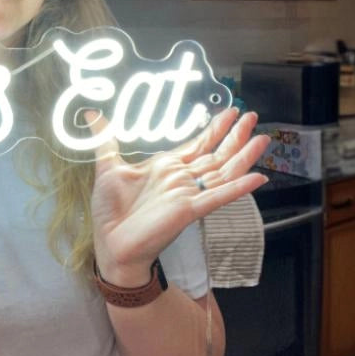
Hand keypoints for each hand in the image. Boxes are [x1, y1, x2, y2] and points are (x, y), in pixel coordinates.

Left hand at [89, 108, 270, 286]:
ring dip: (243, 156)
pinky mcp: (189, 210)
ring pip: (223, 172)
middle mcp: (181, 179)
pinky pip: (218, 197)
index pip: (197, 144)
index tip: (229, 113)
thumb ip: (105, 140)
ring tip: (262, 139)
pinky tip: (257, 178)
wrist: (109, 242)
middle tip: (251, 116)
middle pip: (216, 154)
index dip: (214, 129)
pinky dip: (238, 188)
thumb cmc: (110, 211)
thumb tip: (92, 115)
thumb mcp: (107, 168)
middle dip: (235, 136)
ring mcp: (188, 194)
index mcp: (166, 167)